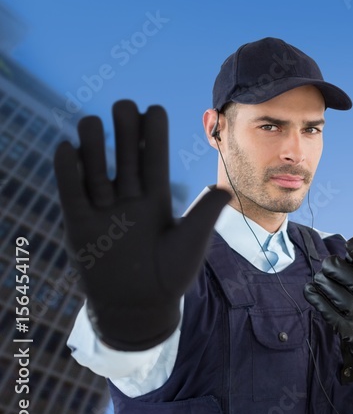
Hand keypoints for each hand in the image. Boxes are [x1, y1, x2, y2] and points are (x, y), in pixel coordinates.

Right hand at [53, 100, 230, 350]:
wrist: (140, 307)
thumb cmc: (171, 276)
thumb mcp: (191, 242)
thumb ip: (205, 214)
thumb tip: (225, 189)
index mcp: (156, 198)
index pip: (153, 158)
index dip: (153, 134)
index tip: (153, 109)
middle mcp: (129, 198)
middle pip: (125, 156)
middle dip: (124, 131)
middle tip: (125, 105)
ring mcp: (103, 209)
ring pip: (96, 168)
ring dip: (95, 144)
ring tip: (94, 121)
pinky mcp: (79, 224)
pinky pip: (70, 192)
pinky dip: (68, 170)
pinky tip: (67, 148)